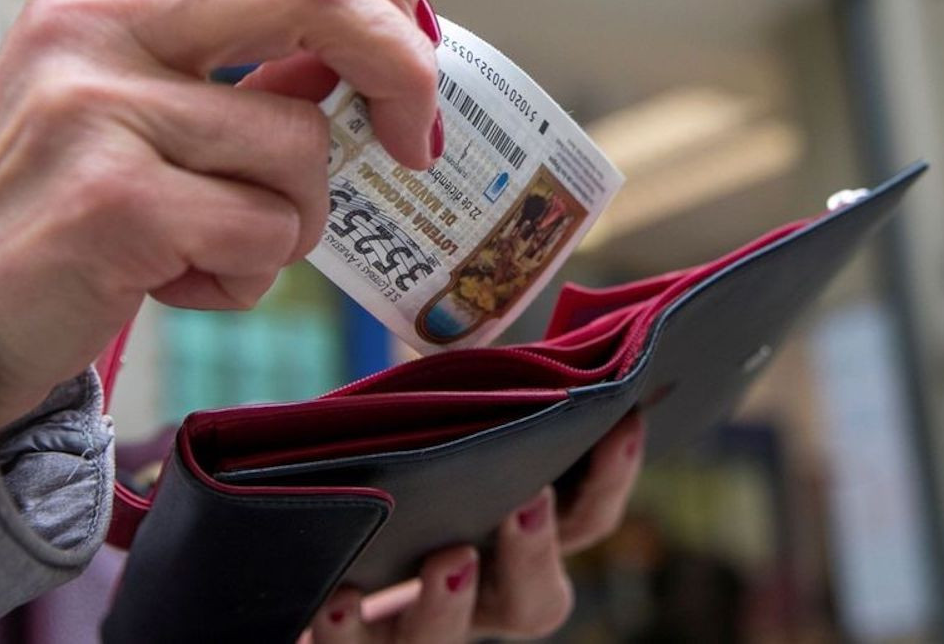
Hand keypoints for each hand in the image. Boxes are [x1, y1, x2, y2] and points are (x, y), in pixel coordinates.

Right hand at [0, 0, 440, 429]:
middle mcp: (99, 14)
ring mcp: (97, 101)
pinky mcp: (110, 200)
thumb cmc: (58, 189)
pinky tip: (178, 277)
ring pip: (302, 142)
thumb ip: (244, 51)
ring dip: (296, 217)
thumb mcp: (132, 84)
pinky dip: (249, 275)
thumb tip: (387, 46)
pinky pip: (264, 233)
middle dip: (403, 68)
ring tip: (216, 239)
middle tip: (411, 139)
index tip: (408, 36)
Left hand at [305, 413, 646, 642]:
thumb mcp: (440, 424)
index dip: (611, 475)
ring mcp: (420, 627)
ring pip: (447, 640)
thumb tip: (502, 331)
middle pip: (534, 601)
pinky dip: (349, 631)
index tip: (623, 419)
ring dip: (451, 604)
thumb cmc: (398, 461)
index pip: (587, 518)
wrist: (320, 550)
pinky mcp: (355, 643)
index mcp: (519, 539)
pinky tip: (340, 598)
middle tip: (528, 501)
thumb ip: (478, 395)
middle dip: (536, 553)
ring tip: (448, 560)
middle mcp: (482, 596)